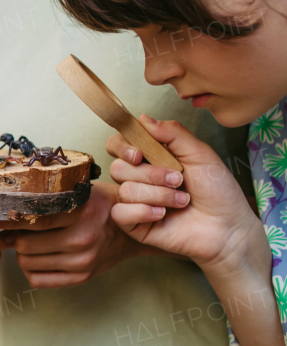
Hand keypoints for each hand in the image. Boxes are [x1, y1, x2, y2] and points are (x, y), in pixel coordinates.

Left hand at [3, 182, 143, 286]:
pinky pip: (39, 280)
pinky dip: (31, 269)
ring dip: (22, 253)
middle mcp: (82, 240)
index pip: (34, 219)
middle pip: (24, 245)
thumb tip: (10, 207)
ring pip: (28, 263)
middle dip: (15, 237)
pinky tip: (37, 257)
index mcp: (81, 213)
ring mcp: (81, 262)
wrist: (133, 230)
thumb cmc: (102, 205)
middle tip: (16, 230)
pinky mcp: (81, 277)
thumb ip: (51, 199)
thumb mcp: (82, 193)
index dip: (9, 220)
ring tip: (30, 242)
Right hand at [107, 115, 260, 271]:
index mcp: (151, 158)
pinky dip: (143, 211)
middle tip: (178, 180)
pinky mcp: (133, 224)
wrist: (227, 226)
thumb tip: (144, 119)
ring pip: (125, 190)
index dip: (122, 147)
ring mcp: (135, 201)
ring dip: (157, 195)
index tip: (139, 154)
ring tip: (181, 201)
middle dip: (151, 174)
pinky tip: (163, 215)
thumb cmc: (218, 191)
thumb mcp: (200, 154)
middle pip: (118, 168)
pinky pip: (121, 212)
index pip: (118, 145)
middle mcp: (139, 178)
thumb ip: (173, 134)